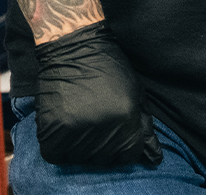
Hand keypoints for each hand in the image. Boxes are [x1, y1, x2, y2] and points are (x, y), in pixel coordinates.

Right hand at [33, 22, 163, 167]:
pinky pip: (56, 155)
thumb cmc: (108, 67)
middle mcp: (102, 127)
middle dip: (103, 147)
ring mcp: (75, 128)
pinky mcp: (51, 128)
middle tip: (96, 122)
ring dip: (80, 146)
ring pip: (80, 159)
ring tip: (80, 120)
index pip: (128, 155)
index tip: (117, 135)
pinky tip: (64, 128)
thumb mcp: (134, 92)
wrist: (74, 46)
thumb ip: (143, 127)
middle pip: (104, 159)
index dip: (124, 148)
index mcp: (125, 117)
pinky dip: (59, 147)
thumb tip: (154, 159)